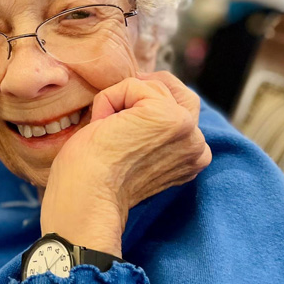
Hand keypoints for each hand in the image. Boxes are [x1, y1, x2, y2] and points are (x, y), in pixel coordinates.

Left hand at [40, 72, 211, 256]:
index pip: (179, 108)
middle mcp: (198, 145)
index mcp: (193, 158)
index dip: (143, 106)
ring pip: (151, 86)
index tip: (120, 127)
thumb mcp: (135, 150)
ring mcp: (186, 129)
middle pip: (173, 90)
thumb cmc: (95, 179)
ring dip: (119, 101)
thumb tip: (139, 89)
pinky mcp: (167, 116)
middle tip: (112, 117)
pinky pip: (132, 85)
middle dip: (139, 94)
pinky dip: (109, 100)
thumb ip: (151, 129)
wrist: (86, 198)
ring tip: (106, 130)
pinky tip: (102, 127)